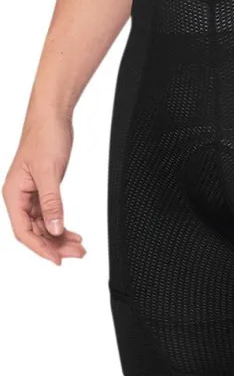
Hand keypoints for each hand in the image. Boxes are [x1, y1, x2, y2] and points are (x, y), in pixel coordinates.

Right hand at [3, 113, 85, 264]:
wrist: (52, 116)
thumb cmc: (45, 136)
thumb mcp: (49, 171)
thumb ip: (52, 202)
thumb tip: (54, 229)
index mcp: (13, 194)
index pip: (24, 231)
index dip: (40, 248)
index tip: (57, 260)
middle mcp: (19, 197)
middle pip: (35, 232)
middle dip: (55, 245)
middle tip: (77, 253)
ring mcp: (31, 194)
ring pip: (43, 225)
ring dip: (59, 237)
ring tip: (78, 247)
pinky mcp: (42, 189)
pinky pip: (49, 214)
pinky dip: (60, 224)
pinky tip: (71, 232)